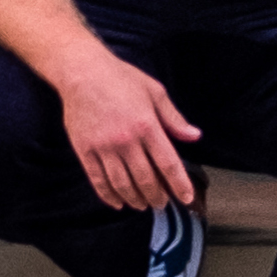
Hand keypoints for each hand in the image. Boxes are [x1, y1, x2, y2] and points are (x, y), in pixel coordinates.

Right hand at [60, 46, 204, 210]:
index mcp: (147, 125)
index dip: (179, 184)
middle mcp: (126, 140)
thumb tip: (194, 136)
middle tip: (162, 203)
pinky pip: (98, 180)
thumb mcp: (155, 91)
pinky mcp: (85, 151)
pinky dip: (108, 196)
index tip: (186, 198)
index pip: (168, 163)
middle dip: (157, 196)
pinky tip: (118, 202)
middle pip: (146, 179)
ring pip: (122, 185)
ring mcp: (104, 147)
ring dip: (135, 199)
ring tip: (143, 204)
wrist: (82, 71)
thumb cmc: (121, 78)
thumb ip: (174, 118)